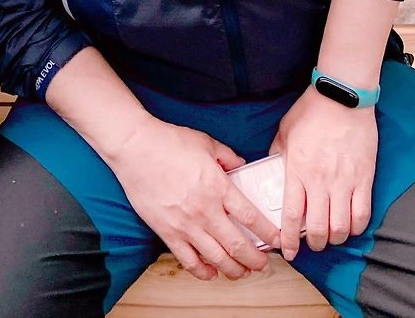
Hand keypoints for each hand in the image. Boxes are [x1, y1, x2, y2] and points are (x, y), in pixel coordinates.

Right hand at [106, 116, 278, 281]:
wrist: (135, 148)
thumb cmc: (169, 142)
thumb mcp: (206, 142)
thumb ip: (228, 157)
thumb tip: (241, 165)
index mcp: (218, 187)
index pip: (251, 217)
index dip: (269, 232)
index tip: (279, 240)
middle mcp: (205, 210)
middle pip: (238, 245)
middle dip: (256, 260)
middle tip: (264, 264)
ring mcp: (186, 225)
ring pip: (217, 259)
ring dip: (234, 270)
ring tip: (242, 271)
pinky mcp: (167, 233)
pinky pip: (189, 261)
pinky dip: (203, 272)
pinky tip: (211, 272)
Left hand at [271, 88, 376, 258]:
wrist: (343, 96)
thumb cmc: (312, 110)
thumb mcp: (285, 132)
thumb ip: (278, 155)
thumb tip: (273, 172)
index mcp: (297, 171)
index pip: (292, 217)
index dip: (289, 241)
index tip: (288, 251)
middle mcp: (320, 182)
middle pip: (318, 229)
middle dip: (314, 244)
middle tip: (312, 243)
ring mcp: (344, 182)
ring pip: (341, 228)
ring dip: (334, 239)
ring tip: (330, 236)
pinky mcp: (364, 179)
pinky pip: (362, 215)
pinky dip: (355, 227)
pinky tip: (350, 226)